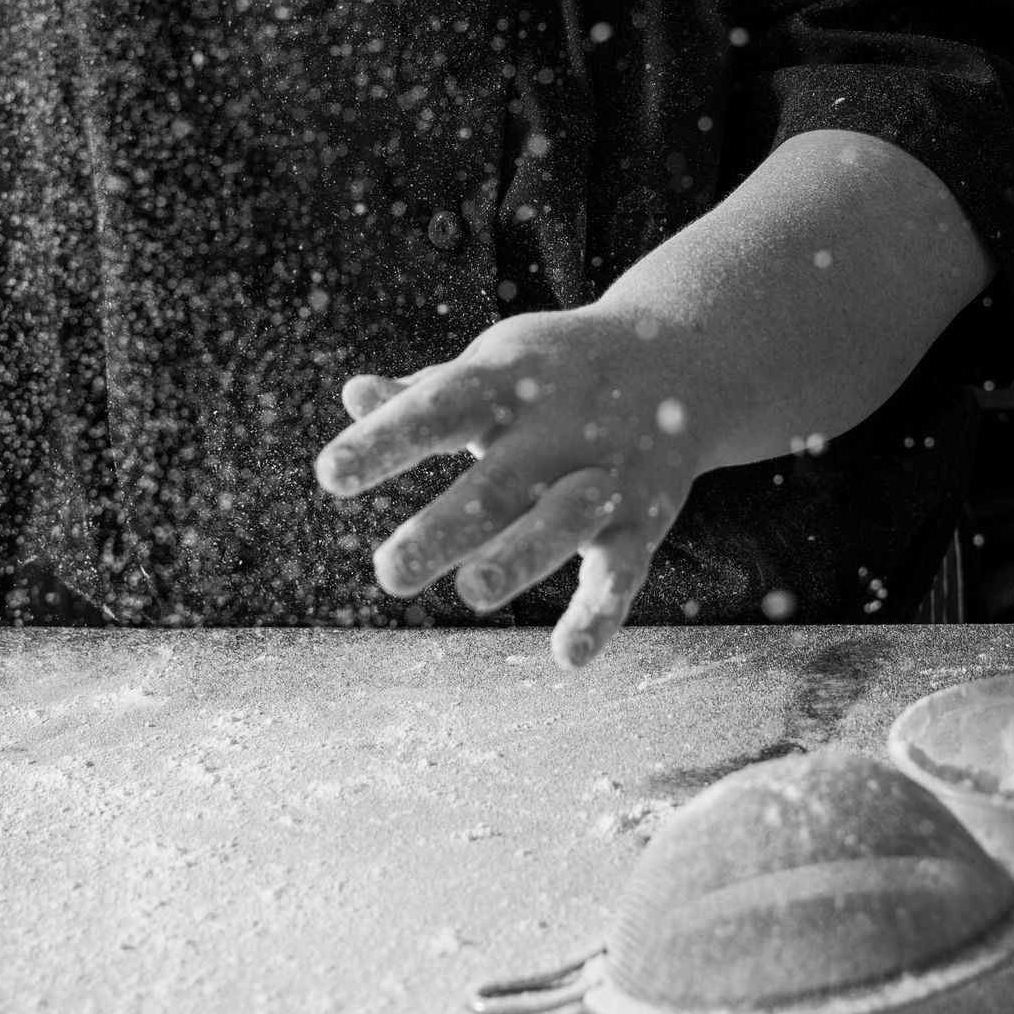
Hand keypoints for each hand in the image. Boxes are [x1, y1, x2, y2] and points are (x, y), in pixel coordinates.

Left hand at [317, 307, 711, 670]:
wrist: (683, 357)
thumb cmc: (557, 370)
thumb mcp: (495, 366)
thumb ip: (425, 391)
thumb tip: (354, 393)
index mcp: (507, 381)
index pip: (437, 408)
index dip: (384, 440)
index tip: (329, 476)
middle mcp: (557, 428)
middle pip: (499, 480)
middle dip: (447, 527)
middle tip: (389, 573)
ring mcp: (605, 474)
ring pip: (564, 523)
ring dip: (522, 558)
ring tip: (472, 594)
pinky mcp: (645, 518)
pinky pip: (624, 569)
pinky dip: (601, 613)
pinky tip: (568, 656)